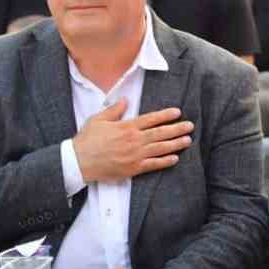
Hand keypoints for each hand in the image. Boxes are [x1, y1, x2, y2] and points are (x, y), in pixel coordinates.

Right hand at [72, 101, 192, 183]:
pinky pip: (153, 164)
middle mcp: (134, 140)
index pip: (151, 119)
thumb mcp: (98, 120)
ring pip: (160, 148)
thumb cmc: (87, 140)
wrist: (79, 162)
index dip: (166, 115)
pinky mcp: (133, 168)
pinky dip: (165, 161)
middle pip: (160, 133)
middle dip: (177, 129)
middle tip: (190, 126)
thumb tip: (125, 100)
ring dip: (176, 144)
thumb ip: (114, 110)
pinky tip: (175, 158)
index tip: (177, 112)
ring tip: (188, 140)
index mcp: (126, 127)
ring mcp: (135, 155)